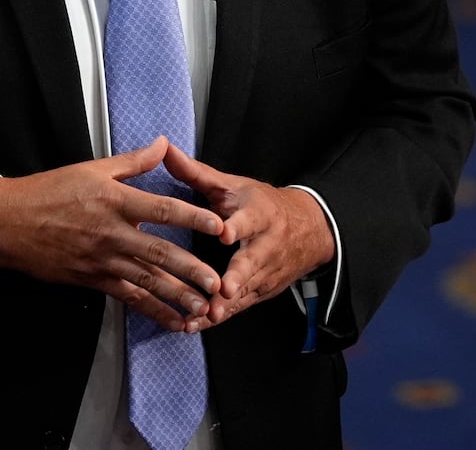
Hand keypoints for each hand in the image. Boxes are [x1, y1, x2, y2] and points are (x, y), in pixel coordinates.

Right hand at [0, 137, 224, 331]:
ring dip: (178, 296)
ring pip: (147, 281)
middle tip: (218, 281)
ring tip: (205, 307)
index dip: (193, 218)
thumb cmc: (49, 191)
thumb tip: (163, 144)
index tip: (219, 226)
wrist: (9, 222)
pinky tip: (174, 321)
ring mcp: (103, 260)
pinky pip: (129, 298)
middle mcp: (112, 233)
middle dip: (191, 269)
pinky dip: (153, 311)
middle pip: (159, 252)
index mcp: (115, 201)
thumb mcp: (91, 169)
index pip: (163, 209)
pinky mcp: (93, 279)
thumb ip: (133, 161)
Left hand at [163, 145, 334, 327]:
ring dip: (224, 305)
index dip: (238, 227)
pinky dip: (219, 317)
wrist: (309, 229)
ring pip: (244, 291)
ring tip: (202, 317)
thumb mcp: (234, 186)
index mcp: (259, 214)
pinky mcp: (261, 291)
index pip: (249, 220)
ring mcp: (266, 272)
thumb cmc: (261, 204)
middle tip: (222, 290)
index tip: (225, 233)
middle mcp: (266, 245)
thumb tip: (165, 149)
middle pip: (252, 263)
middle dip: (237, 277)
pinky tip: (196, 325)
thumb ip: (197, 173)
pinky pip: (239, 306)